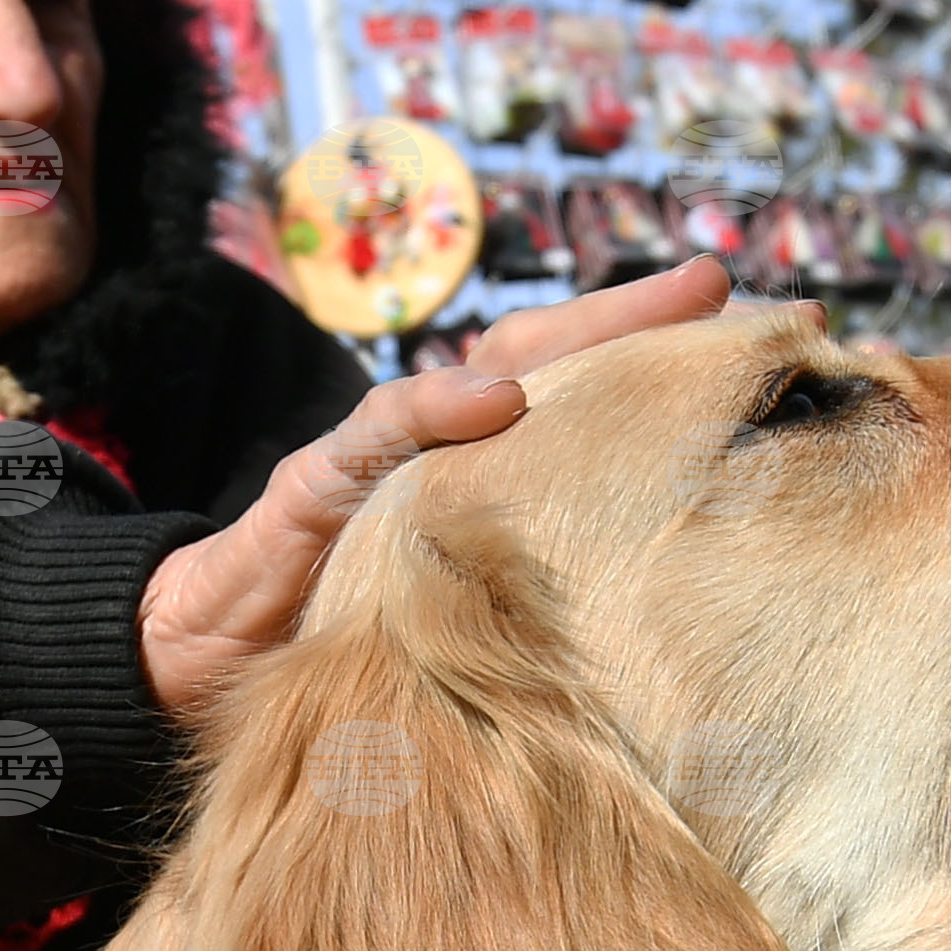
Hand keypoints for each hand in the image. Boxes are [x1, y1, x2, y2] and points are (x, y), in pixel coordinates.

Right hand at [136, 257, 737, 716]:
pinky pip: (374, 440)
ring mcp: (374, 466)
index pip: (574, 402)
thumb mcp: (452, 632)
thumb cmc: (333, 650)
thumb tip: (668, 623)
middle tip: (723, 283)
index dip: (656, 370)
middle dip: (631, 317)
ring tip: (656, 316)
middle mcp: (433, 456)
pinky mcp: (308, 492)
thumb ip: (533, 607)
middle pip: (542, 358)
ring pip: (478, 374)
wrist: (186, 667)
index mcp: (475, 485)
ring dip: (568, 339)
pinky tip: (498, 400)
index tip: (764, 341)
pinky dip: (435, 411)